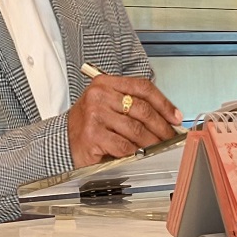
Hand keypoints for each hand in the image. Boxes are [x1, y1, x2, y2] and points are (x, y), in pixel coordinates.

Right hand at [67, 75, 181, 168]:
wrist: (62, 140)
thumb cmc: (88, 123)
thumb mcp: (106, 104)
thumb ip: (131, 105)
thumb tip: (165, 117)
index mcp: (105, 83)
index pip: (142, 87)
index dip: (163, 102)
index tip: (174, 116)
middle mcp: (99, 95)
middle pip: (142, 109)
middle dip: (162, 126)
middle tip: (170, 136)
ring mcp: (95, 114)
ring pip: (136, 129)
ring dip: (152, 141)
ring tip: (159, 147)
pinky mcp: (93, 135)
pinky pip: (124, 145)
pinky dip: (136, 152)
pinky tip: (140, 154)